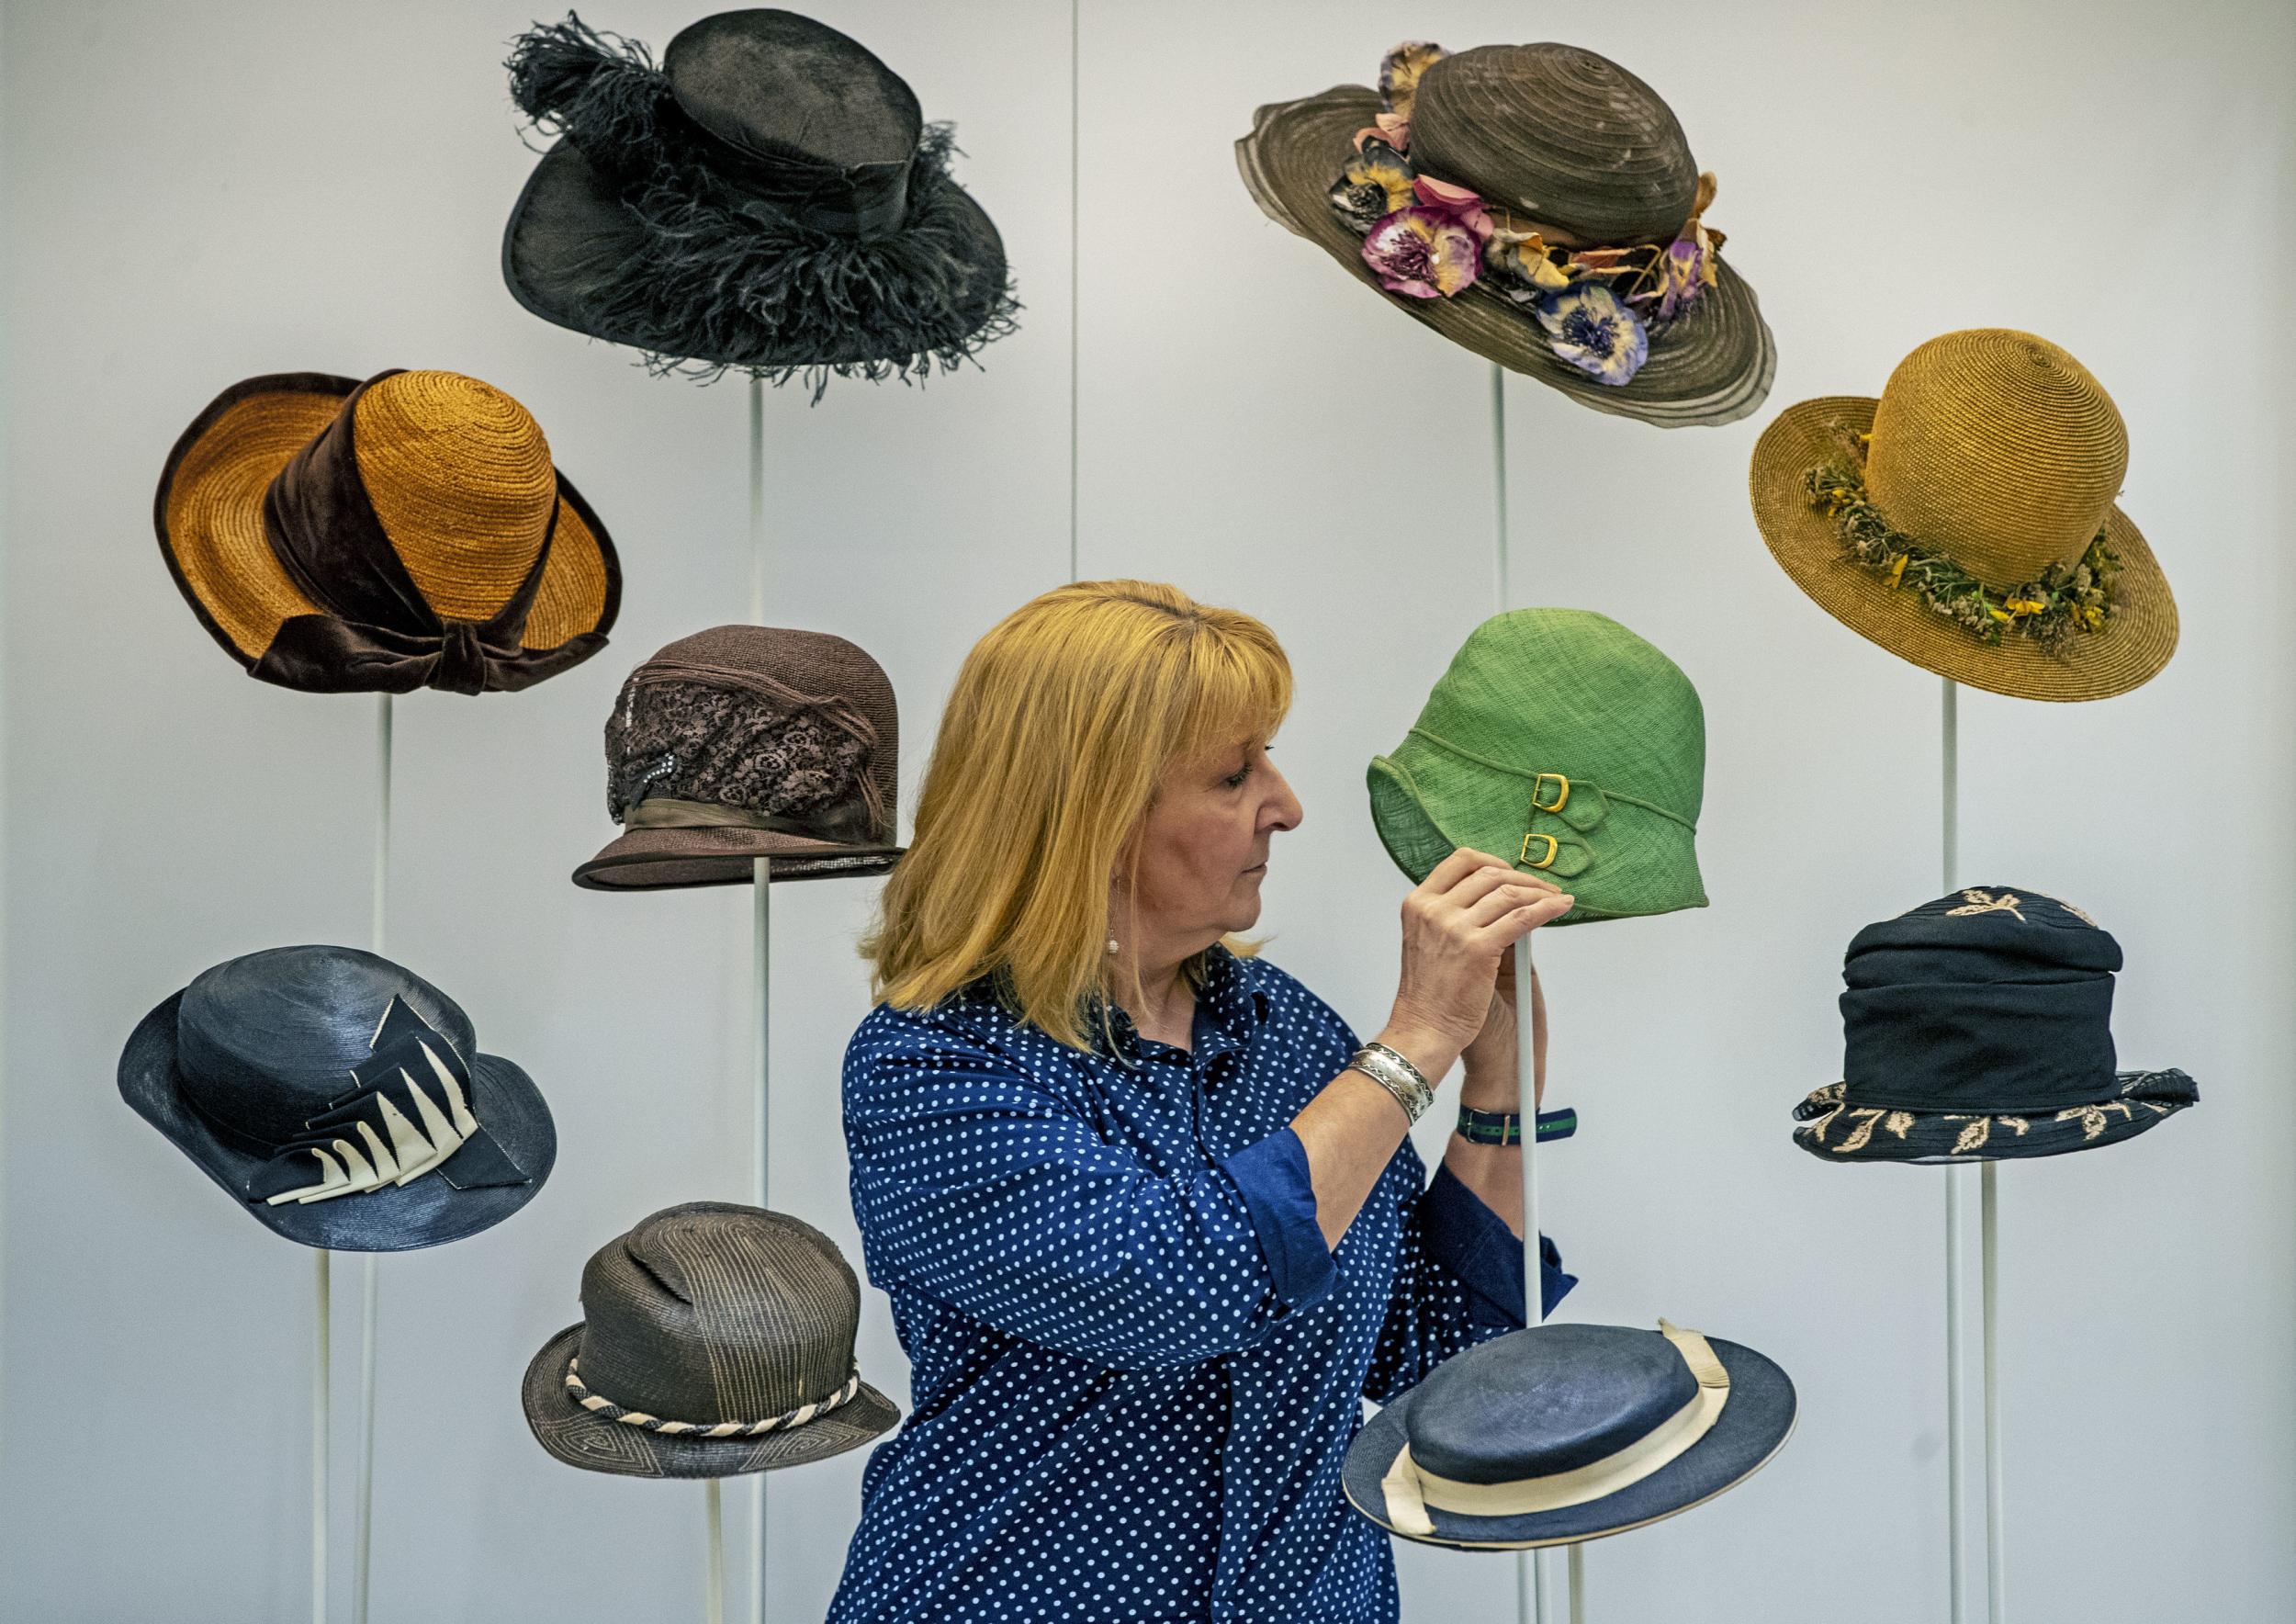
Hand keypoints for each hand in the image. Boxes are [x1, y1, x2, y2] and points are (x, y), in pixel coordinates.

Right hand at [1380, 848, 1570, 1079]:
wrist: (1425, 1030)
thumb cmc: (1431, 995)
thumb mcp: (1432, 941)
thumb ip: (1457, 916)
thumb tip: (1502, 897)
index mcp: (1418, 904)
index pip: (1460, 862)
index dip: (1492, 861)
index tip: (1511, 871)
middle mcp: (1433, 910)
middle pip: (1488, 874)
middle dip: (1522, 878)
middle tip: (1543, 888)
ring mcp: (1454, 928)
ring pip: (1508, 893)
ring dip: (1539, 892)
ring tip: (1555, 899)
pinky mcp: (1478, 949)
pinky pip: (1523, 918)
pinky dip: (1547, 909)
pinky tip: (1561, 906)